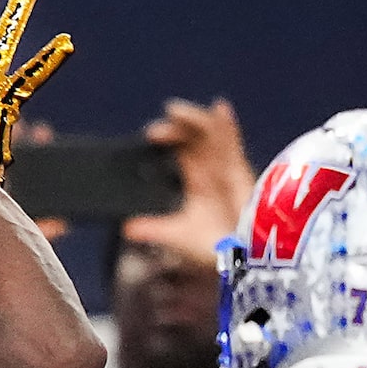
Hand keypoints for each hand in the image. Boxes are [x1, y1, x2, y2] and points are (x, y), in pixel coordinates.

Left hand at [121, 98, 256, 266]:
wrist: (238, 259)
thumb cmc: (212, 248)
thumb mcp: (177, 236)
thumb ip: (154, 229)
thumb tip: (126, 228)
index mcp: (193, 178)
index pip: (177, 149)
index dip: (165, 138)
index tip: (150, 136)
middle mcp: (208, 168)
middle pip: (192, 136)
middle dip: (176, 126)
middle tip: (157, 129)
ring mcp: (224, 166)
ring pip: (210, 133)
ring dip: (194, 119)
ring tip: (175, 111)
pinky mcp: (240, 170)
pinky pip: (234, 142)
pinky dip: (227, 125)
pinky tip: (220, 108)